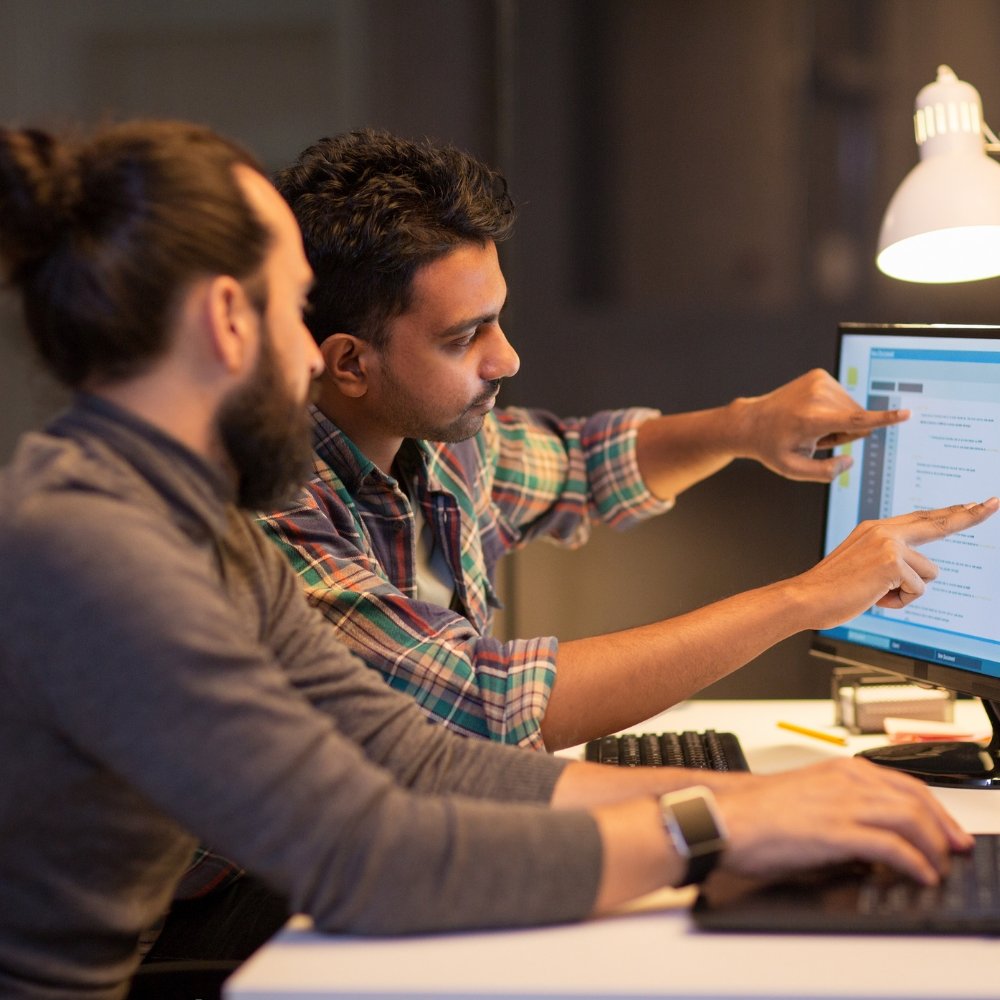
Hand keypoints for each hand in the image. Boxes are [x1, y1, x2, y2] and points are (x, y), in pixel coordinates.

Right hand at [715, 757, 971, 884]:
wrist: (724, 819)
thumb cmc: (757, 813)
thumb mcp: (808, 797)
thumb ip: (842, 807)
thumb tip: (871, 838)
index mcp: (840, 769)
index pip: (905, 783)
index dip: (934, 809)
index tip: (947, 830)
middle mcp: (846, 780)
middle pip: (916, 798)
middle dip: (943, 827)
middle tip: (954, 850)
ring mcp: (842, 804)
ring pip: (911, 819)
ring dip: (933, 847)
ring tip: (937, 867)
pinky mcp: (835, 831)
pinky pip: (892, 847)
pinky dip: (914, 863)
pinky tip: (918, 875)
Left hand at [735, 369, 908, 481]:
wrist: (751, 422)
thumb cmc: (772, 448)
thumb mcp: (794, 470)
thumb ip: (826, 473)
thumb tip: (849, 460)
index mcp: (811, 419)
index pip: (855, 420)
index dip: (883, 420)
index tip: (906, 414)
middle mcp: (816, 396)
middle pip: (857, 420)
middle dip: (843, 433)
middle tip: (814, 438)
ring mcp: (819, 381)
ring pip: (852, 408)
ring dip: (838, 421)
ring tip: (810, 426)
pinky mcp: (820, 375)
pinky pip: (844, 398)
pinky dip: (833, 409)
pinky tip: (811, 414)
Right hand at [793, 499, 998, 629]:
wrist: (806, 596)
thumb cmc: (831, 589)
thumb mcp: (861, 566)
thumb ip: (887, 560)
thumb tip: (916, 575)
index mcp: (875, 529)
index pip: (921, 518)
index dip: (950, 513)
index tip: (974, 504)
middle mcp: (883, 530)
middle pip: (938, 523)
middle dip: (970, 515)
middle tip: (994, 503)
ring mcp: (888, 544)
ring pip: (929, 574)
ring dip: (906, 592)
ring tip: (874, 593)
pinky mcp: (892, 562)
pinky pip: (917, 590)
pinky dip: (898, 602)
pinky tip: (873, 597)